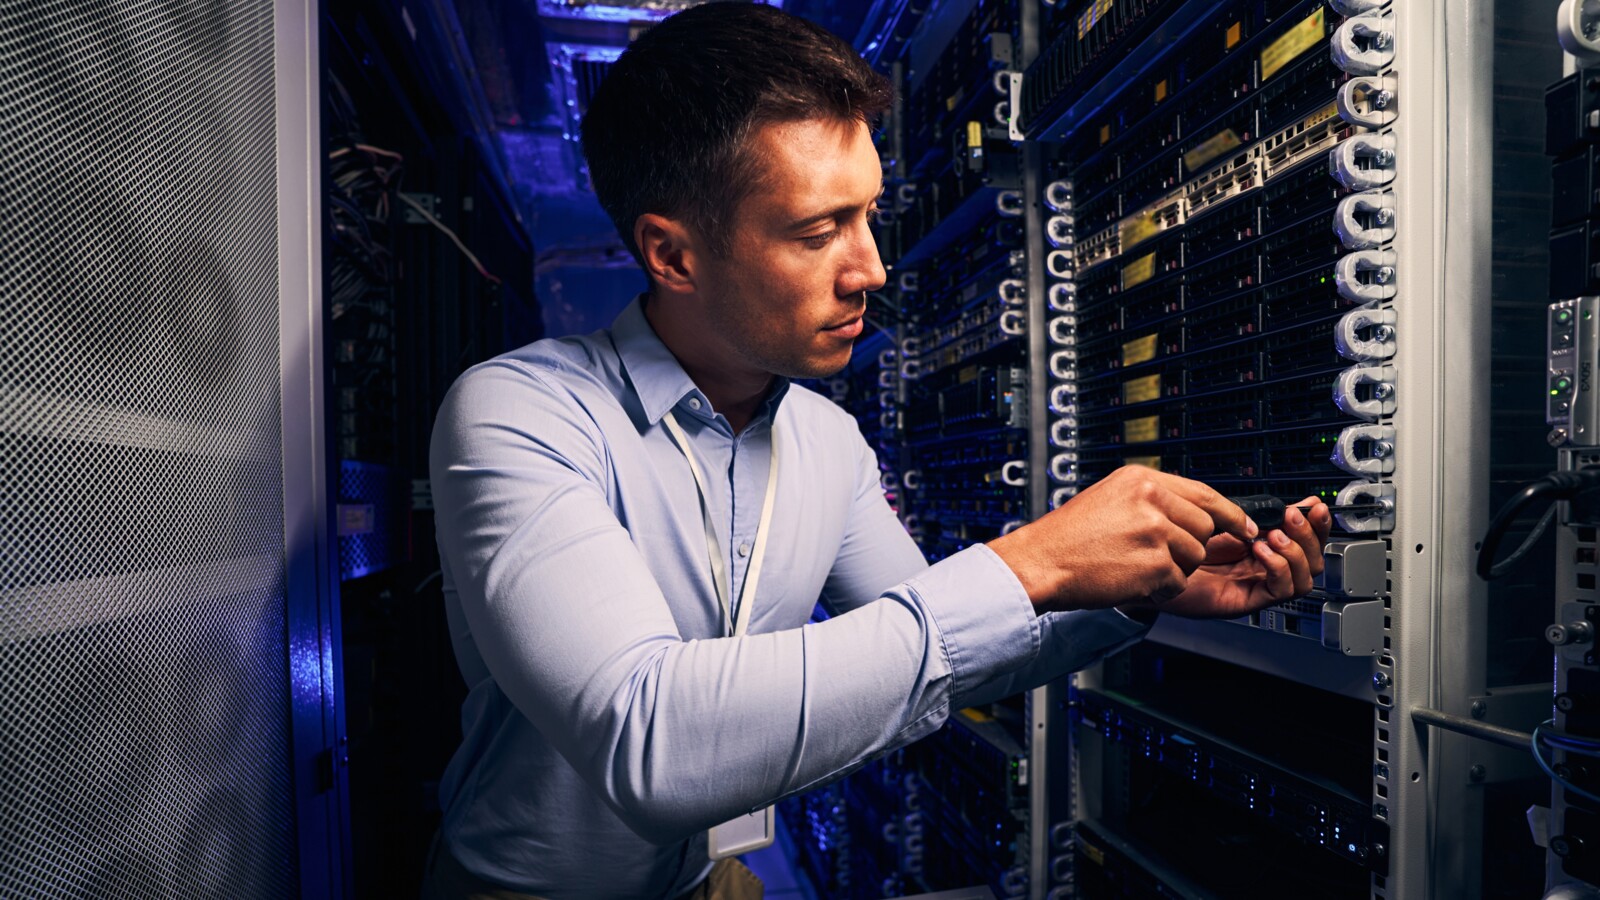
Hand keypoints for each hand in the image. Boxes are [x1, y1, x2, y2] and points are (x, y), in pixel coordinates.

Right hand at [987, 465, 1257, 612]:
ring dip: (1171, 569)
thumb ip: (1152, 498)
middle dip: (1187, 547)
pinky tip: (1130, 579)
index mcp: (1141, 479)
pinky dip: (1158, 588)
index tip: (1245, 527)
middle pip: (1203, 529)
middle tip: (1155, 554)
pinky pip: (1177, 582)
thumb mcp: (1110, 497)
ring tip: (1134, 566)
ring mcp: (1154, 532)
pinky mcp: (1154, 565)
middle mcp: (1151, 500)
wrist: (1040, 563)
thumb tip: (1193, 510)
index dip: (1229, 513)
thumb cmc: (1068, 537)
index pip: (1203, 494)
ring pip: (1193, 556)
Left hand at [1122, 496, 1331, 618]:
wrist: (1142, 561)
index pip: (1300, 537)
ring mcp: (1253, 584)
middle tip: (1295, 517)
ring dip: (1296, 552)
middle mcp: (1259, 565)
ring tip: (1275, 536)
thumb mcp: (1211, 516)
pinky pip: (1278, 590)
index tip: (1312, 505)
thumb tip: (1275, 501)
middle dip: (1310, 535)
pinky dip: (1278, 568)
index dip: (1312, 522)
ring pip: (1302, 577)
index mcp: (1255, 543)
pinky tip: (1262, 552)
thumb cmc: (1169, 539)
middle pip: (1311, 558)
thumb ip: (1243, 511)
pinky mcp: (1243, 599)